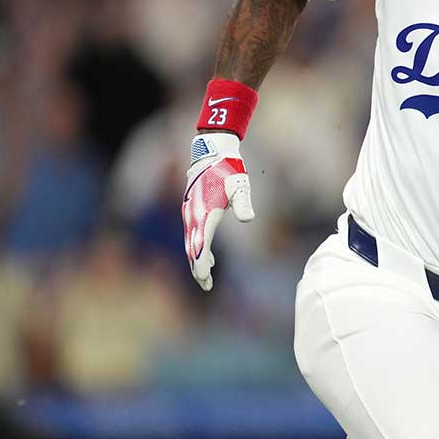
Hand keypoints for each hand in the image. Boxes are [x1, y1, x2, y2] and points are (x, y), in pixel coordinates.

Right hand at [181, 132, 253, 290]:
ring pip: (191, 243)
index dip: (201, 262)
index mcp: (205, 213)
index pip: (201, 243)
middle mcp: (193, 215)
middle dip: (198, 267)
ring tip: (207, 277)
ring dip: (197, 260)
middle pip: (193, 248)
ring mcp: (190, 213)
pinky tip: (209, 259)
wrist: (211, 152)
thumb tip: (248, 219)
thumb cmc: (228, 169)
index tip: (204, 277)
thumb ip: (242, 203)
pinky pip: (193, 235)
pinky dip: (199, 248)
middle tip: (207, 285)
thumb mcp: (239, 185)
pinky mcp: (192, 211)